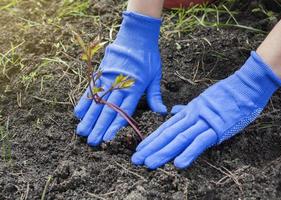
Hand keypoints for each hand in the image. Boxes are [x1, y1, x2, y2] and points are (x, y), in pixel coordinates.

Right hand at [74, 12, 166, 145]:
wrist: (136, 35)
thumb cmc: (148, 57)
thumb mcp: (155, 75)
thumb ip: (155, 95)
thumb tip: (162, 112)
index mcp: (135, 87)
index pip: (124, 111)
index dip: (115, 125)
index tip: (108, 138)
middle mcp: (119, 85)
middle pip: (108, 109)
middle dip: (99, 127)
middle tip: (92, 142)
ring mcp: (108, 79)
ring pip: (97, 102)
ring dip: (89, 118)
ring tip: (82, 132)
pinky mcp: (101, 72)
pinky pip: (91, 89)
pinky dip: (84, 101)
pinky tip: (78, 113)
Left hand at [132, 51, 280, 168]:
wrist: (246, 85)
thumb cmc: (227, 94)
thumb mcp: (203, 100)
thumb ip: (188, 109)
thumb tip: (174, 112)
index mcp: (189, 112)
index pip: (166, 127)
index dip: (152, 139)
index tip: (140, 148)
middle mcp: (192, 117)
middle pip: (168, 134)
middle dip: (151, 148)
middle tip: (136, 160)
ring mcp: (204, 122)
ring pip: (180, 138)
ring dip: (163, 152)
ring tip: (149, 163)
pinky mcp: (218, 128)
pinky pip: (201, 142)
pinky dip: (189, 152)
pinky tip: (178, 164)